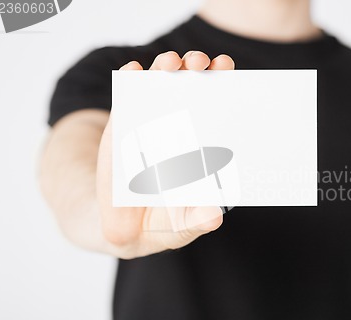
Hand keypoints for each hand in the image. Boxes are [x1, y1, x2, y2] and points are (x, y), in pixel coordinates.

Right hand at [97, 51, 234, 258]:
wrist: (124, 226)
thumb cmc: (165, 221)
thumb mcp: (184, 223)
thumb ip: (198, 219)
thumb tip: (214, 217)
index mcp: (202, 144)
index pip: (218, 108)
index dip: (224, 86)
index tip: (228, 70)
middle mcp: (180, 127)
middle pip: (192, 87)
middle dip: (197, 67)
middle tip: (200, 63)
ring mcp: (150, 123)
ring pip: (160, 84)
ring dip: (165, 67)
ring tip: (169, 63)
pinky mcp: (123, 127)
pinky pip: (127, 96)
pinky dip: (130, 79)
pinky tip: (134, 71)